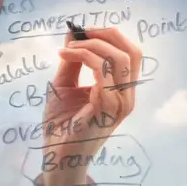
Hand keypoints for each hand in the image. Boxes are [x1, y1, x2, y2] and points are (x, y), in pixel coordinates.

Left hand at [39, 27, 142, 185]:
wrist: (56, 155)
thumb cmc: (62, 124)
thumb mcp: (66, 85)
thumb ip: (73, 60)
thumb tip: (74, 32)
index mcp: (123, 91)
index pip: (131, 54)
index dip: (111, 36)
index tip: (85, 30)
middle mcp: (127, 98)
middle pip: (131, 52)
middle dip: (106, 35)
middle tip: (80, 32)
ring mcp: (120, 104)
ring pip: (118, 59)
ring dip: (91, 46)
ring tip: (68, 48)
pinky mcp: (107, 108)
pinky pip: (101, 72)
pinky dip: (84, 57)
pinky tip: (65, 57)